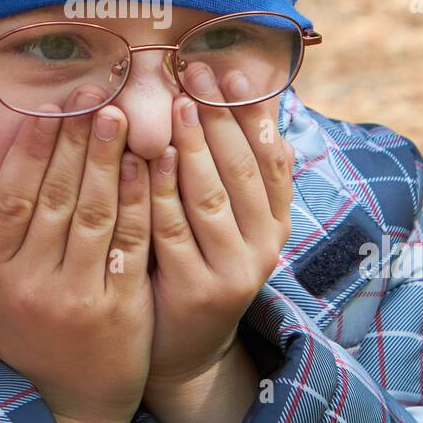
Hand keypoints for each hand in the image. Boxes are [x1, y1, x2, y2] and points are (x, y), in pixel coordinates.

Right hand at [0, 84, 154, 422]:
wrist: (72, 403)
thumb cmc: (30, 337)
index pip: (12, 198)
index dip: (29, 151)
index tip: (47, 109)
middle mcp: (34, 282)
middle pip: (54, 197)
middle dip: (73, 140)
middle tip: (90, 93)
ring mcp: (78, 295)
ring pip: (93, 214)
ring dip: (106, 159)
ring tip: (117, 115)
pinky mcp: (120, 308)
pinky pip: (129, 243)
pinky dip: (138, 200)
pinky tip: (146, 165)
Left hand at [143, 63, 292, 422]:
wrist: (185, 348)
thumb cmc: (199, 263)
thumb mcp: (230, 220)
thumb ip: (235, 170)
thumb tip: (250, 101)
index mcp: (276, 222)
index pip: (272, 159)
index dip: (254, 115)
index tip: (232, 75)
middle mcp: (264, 246)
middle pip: (242, 171)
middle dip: (220, 118)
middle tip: (197, 75)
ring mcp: (233, 271)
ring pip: (211, 197)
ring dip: (193, 146)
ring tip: (176, 103)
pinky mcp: (197, 291)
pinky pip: (173, 230)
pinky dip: (159, 190)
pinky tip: (146, 157)